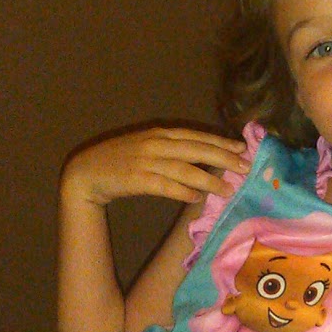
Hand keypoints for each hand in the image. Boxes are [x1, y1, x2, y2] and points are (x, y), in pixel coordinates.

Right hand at [62, 126, 247, 208]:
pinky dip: (183, 191)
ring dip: (209, 180)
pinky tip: (197, 198)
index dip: (221, 142)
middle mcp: (156, 144)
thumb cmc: (120, 159)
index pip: (197, 136)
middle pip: (197, 150)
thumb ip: (173, 149)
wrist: (86, 171)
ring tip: (228, 189)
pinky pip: (165, 186)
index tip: (243, 149)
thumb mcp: (147, 146)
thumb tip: (205, 159)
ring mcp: (145, 161)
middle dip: (224, 158)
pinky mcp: (136, 179)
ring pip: (185, 169)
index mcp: (160, 133)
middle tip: (245, 168)